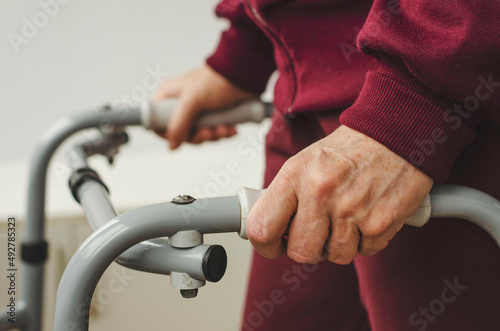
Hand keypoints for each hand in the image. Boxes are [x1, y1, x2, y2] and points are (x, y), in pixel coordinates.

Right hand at [153, 65, 254, 148]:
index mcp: (170, 96)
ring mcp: (197, 110)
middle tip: (208, 131)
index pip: (156, 121)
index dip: (168, 133)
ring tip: (224, 127)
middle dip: (198, 136)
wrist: (244, 75)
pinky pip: (213, 132)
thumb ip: (178, 124)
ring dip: (213, 135)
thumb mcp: (193, 101)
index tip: (183, 136)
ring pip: (199, 134)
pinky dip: (223, 132)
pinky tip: (231, 127)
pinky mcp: (213, 115)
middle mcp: (181, 104)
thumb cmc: (217, 80)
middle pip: (180, 133)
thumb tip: (171, 145)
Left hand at [246, 125, 432, 264]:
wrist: (395, 135)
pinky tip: (367, 214)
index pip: (261, 227)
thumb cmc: (348, 151)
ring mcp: (351, 209)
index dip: (266, 245)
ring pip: (335, 256)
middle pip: (300, 252)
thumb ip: (286, 196)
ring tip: (348, 216)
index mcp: (295, 175)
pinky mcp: (380, 223)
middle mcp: (320, 192)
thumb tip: (269, 231)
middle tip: (318, 232)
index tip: (274, 244)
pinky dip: (366, 240)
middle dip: (309, 248)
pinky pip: (364, 252)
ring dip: (341, 244)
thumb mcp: (306, 162)